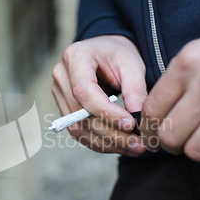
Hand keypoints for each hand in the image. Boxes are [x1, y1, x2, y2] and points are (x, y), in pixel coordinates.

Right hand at [52, 35, 146, 156]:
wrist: (106, 52)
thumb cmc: (119, 54)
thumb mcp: (132, 64)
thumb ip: (135, 89)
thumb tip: (138, 117)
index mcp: (75, 58)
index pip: (84, 91)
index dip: (106, 112)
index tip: (130, 124)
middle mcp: (62, 76)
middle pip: (80, 114)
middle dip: (111, 133)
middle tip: (139, 144)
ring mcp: (60, 94)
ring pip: (79, 128)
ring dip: (107, 143)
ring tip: (134, 148)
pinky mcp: (65, 109)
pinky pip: (79, 132)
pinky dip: (100, 142)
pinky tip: (121, 146)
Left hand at [140, 20, 199, 165]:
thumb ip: (176, 80)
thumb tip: (153, 114)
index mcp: (188, 63)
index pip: (152, 110)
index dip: (149, 127)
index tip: (154, 132)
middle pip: (170, 136)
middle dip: (170, 143)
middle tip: (179, 140)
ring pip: (196, 152)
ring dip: (197, 150)